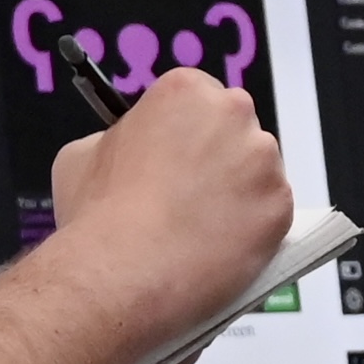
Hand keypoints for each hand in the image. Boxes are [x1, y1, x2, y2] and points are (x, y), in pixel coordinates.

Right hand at [42, 71, 292, 363]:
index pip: (197, 98)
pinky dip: (252, 229)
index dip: (184, 131)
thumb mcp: (83, 154)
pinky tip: (220, 247)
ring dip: (239, 192)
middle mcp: (234, 114)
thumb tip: (132, 150)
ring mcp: (264, 161)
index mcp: (186, 90)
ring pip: (258, 172)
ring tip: (202, 228)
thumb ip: (118, 139)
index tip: (171, 158)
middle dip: (217, 156)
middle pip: (235, 130)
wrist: (124, 272)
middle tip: (187, 195)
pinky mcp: (281, 207)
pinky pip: (269, 213)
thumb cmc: (97, 211)